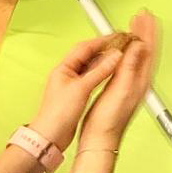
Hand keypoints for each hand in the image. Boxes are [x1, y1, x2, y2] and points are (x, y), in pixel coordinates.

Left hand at [31, 34, 128, 150]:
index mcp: (63, 68)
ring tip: (119, 57)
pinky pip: (91, 78)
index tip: (117, 37)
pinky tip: (111, 73)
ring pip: (90, 66)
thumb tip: (114, 57)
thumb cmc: (58, 113)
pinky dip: (101, 73)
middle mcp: (67, 73)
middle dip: (104, 49)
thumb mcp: (81, 89)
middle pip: (88, 55)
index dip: (102, 41)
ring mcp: (72, 83)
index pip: (84, 48)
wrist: (51, 135)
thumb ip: (99, 72)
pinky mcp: (77, 94)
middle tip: (120, 45)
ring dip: (104, 61)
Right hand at [78, 11, 157, 145]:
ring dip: (137, 39)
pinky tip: (122, 49)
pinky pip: (129, 63)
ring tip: (134, 26)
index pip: (149, 50)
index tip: (147, 16)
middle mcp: (139, 81)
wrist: (100, 140)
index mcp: (141, 80)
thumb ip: (130, 67)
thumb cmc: (108, 120)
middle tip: (142, 15)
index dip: (149, 31)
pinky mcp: (121, 88)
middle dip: (145, 32)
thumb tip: (139, 45)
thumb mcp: (120, 90)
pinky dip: (127, 51)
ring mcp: (130, 85)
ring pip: (138, 56)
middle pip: (145, 51)